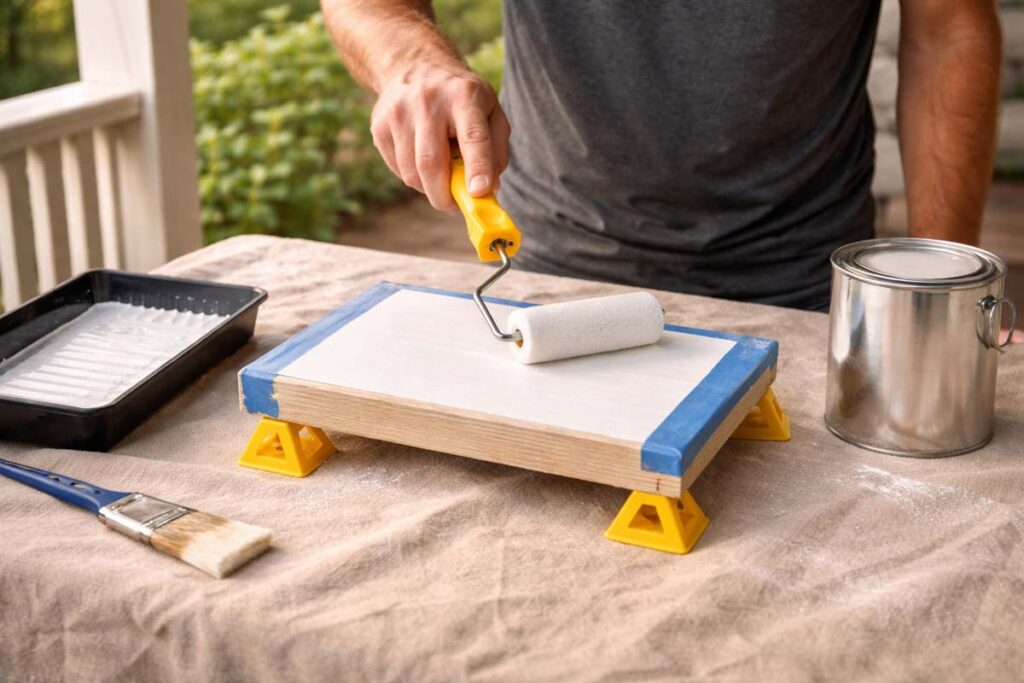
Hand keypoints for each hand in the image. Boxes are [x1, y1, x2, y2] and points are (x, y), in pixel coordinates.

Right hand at [370, 61, 510, 210]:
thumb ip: (496, 150)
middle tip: (455, 206)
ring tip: (442, 176)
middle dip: (444, 196)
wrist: (413, 65)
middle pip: (431, 163)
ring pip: (412, 173)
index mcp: (464, 96)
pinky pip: (398, 169)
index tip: (480, 193)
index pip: (472, 137)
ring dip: (429, 188)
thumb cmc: (461, 97)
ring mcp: (398, 113)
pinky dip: (414, 177)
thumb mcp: (490, 111)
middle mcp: (427, 102)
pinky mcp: (379, 126)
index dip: (477, 167)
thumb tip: (489, 188)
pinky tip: (423, 161)